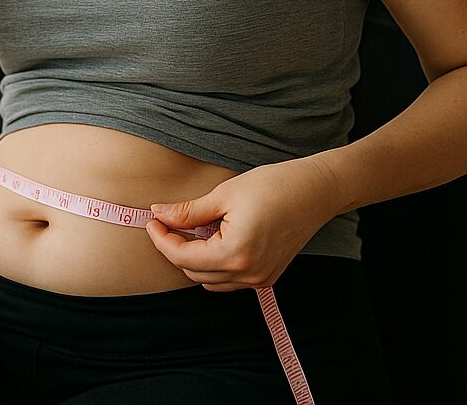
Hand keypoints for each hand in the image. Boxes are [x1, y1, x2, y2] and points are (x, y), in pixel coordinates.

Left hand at [145, 156, 339, 290]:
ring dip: (194, 258)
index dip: (162, 240)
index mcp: (235, 254)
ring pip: (211, 279)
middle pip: (194, 272)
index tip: (151, 221)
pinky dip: (214, 263)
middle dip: (175, 248)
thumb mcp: (225, 194)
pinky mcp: (268, 275)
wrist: (315, 191)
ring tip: (189, 229)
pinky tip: (211, 238)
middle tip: (165, 221)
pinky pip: (229, 279)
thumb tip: (159, 214)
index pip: (184, 258)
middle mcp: (248, 274)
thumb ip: (189, 211)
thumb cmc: (273, 185)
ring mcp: (260, 278)